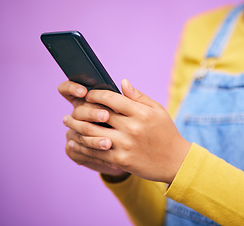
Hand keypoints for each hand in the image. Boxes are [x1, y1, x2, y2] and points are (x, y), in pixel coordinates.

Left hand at [63, 79, 190, 183]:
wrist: (176, 161)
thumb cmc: (167, 133)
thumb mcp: (158, 110)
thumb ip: (138, 97)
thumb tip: (122, 82)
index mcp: (141, 113)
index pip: (110, 99)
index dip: (95, 95)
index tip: (88, 95)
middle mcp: (132, 127)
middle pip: (97, 115)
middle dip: (81, 109)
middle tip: (72, 109)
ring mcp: (126, 145)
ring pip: (92, 133)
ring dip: (76, 127)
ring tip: (68, 123)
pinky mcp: (121, 160)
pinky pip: (96, 151)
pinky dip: (82, 145)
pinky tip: (74, 141)